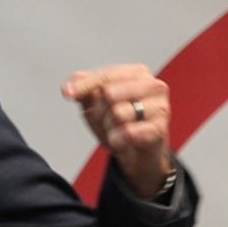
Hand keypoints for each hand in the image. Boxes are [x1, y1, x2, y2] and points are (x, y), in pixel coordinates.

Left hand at [61, 64, 174, 199]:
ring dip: (109, 127)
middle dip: (99, 111)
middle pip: (109, 93)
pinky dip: (118, 139)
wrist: (138, 153)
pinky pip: (128, 133)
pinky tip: (122, 141)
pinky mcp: (160, 129)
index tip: (67, 93)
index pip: (105, 75)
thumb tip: (69, 87)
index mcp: (137, 73)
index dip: (84, 85)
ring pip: (118, 114)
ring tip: (116, 131)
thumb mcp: (95, 103)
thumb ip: (83, 89)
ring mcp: (160, 107)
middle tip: (104, 120)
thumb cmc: (119, 122)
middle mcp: (153, 86)